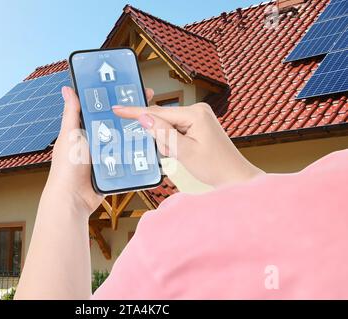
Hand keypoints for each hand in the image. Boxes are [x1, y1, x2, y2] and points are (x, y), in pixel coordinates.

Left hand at [46, 87, 154, 215]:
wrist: (74, 199)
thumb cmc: (66, 167)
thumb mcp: (70, 135)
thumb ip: (71, 113)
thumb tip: (67, 89)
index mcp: (84, 129)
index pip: (102, 108)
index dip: (115, 97)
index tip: (129, 87)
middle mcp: (96, 140)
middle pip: (117, 122)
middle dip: (131, 114)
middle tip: (147, 103)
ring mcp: (106, 154)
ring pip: (125, 139)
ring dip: (136, 133)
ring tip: (152, 122)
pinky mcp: (114, 168)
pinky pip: (128, 157)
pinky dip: (137, 152)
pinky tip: (148, 145)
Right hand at [112, 102, 264, 186]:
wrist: (234, 176)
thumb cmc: (215, 167)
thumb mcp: (184, 152)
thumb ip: (163, 134)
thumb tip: (144, 117)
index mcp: (195, 113)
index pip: (158, 112)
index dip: (135, 112)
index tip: (118, 109)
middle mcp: (197, 110)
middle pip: (163, 119)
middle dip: (160, 137)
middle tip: (171, 152)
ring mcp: (199, 117)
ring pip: (168, 126)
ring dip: (167, 143)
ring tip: (182, 156)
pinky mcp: (198, 124)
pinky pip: (176, 130)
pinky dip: (173, 142)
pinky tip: (182, 152)